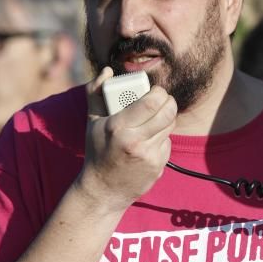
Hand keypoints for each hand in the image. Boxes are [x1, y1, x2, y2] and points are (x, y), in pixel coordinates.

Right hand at [80, 67, 176, 208]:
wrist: (103, 190)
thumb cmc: (97, 150)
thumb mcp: (92, 121)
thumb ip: (95, 92)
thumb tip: (108, 71)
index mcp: (118, 127)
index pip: (152, 102)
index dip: (159, 92)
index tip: (155, 91)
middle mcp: (135, 141)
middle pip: (168, 111)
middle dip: (168, 101)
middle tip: (162, 100)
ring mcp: (149, 155)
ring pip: (170, 125)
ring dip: (165, 118)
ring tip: (153, 119)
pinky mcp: (158, 166)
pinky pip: (167, 142)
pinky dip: (161, 138)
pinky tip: (148, 141)